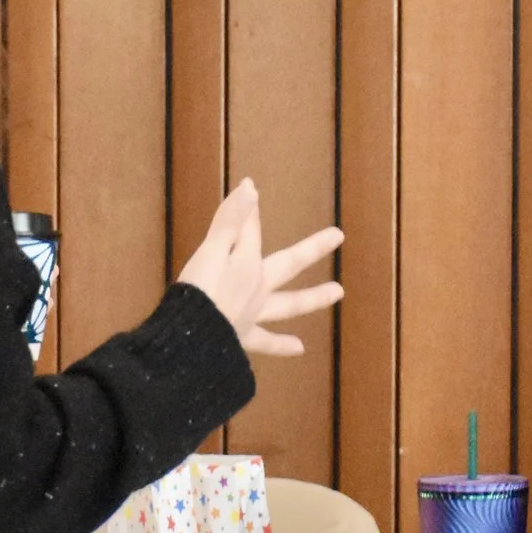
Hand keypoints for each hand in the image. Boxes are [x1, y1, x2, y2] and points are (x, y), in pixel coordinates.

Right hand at [177, 179, 344, 356]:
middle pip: (288, 264)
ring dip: (312, 297)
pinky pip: (266, 342)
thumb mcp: (211, 252)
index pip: (251, 230)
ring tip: (339, 292)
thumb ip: (230, 221)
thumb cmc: (200, 292)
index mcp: (247, 264)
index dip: (248, 209)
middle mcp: (257, 288)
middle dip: (311, 249)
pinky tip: (299, 348)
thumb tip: (251, 189)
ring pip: (288, 304)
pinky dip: (281, 345)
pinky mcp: (241, 339)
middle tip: (339, 235)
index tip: (250, 184)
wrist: (192, 340)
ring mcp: (252, 314)